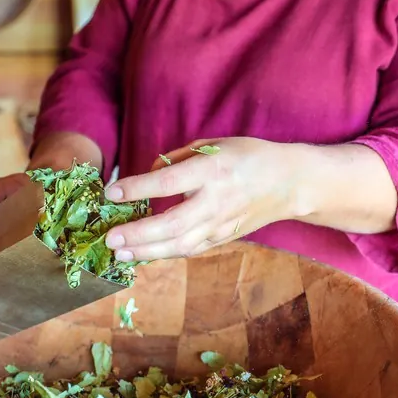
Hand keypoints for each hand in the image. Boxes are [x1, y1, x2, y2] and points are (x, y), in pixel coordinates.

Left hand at [103, 138, 304, 261]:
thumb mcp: (213, 144)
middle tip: (110, 237)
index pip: (169, 182)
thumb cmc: (246, 156)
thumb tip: (148, 174)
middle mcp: (216, 200)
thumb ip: (178, 158)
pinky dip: (164, 254)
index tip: (112, 192)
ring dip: (146, 251)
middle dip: (138, 233)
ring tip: (119, 253)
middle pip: (172, 223)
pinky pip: (190, 250)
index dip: (138, 188)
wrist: (288, 183)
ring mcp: (221, 224)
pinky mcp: (223, 238)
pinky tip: (142, 254)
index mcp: (213, 170)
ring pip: (180, 245)